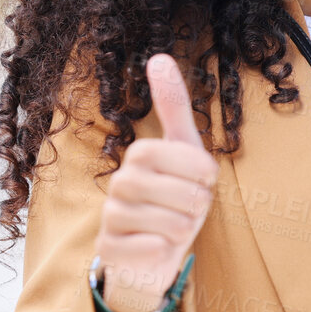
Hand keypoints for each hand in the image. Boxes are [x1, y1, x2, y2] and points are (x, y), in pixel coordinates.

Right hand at [94, 54, 218, 311]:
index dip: (200, 172)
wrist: (156, 255)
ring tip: (177, 228)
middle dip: (194, 204)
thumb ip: (174, 107)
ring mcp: (110, 217)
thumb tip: (158, 56)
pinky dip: (160, 250)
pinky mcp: (107, 250)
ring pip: (163, 224)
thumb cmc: (175, 199)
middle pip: (174, 192)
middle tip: (191, 210)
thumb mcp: (183, 151)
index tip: (203, 182)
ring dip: (181, 229)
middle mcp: (118, 183)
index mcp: (139, 156)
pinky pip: (144, 249)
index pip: (178, 157)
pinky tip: (157, 248)